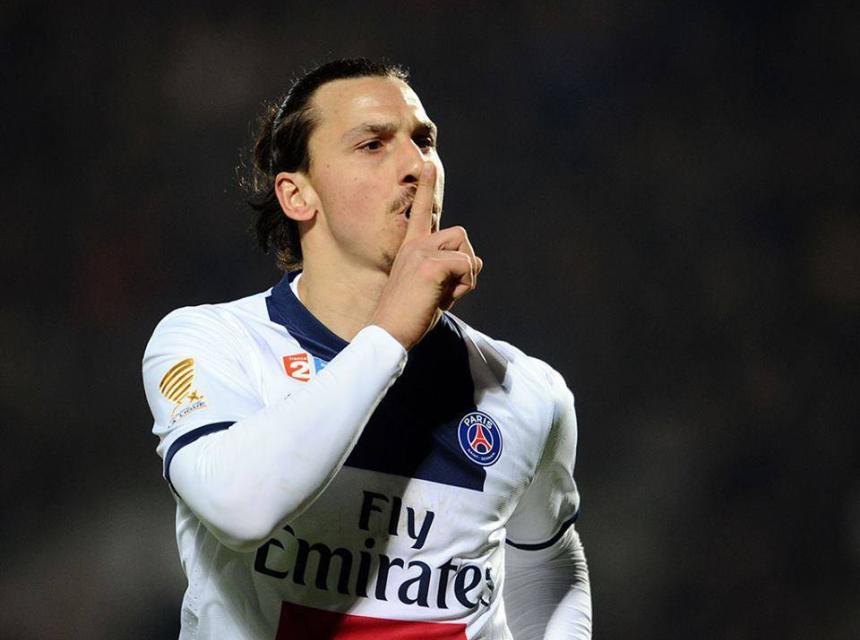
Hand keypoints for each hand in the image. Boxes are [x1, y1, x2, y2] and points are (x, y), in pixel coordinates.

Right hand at [370, 162, 482, 350]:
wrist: (389, 332)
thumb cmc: (410, 316)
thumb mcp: (434, 289)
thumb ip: (452, 272)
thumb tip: (476, 262)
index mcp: (411, 248)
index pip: (422, 213)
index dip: (426, 188)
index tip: (428, 165)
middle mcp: (415, 244)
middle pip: (461, 235)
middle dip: (464, 265)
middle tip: (444, 291)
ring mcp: (421, 252)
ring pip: (466, 252)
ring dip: (465, 277)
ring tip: (442, 295)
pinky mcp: (430, 264)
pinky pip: (466, 267)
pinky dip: (463, 287)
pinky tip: (441, 299)